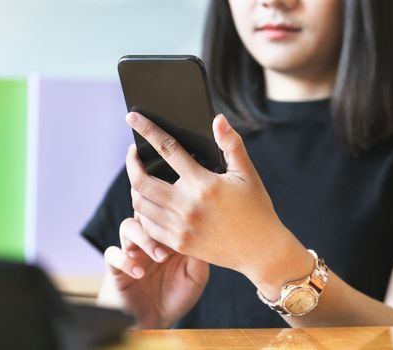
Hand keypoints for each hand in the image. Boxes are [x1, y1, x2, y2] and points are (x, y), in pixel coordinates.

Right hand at [101, 216, 208, 328]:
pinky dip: (124, 260)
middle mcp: (149, 239)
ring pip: (128, 226)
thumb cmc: (177, 296)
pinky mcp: (116, 267)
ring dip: (143, 238)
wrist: (154, 321)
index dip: (175, 213)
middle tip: (173, 237)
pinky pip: (112, 253)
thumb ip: (200, 258)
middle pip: (146, 212)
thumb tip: (204, 237)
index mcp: (168, 237)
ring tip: (159, 257)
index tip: (188, 226)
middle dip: (157, 219)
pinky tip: (139, 273)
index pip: (167, 212)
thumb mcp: (196, 278)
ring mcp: (132, 251)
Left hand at [125, 112, 312, 298]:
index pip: (167, 149)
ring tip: (141, 177)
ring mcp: (180, 226)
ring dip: (135, 187)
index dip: (147, 130)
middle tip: (134, 153)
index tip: (133, 117)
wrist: (261, 250)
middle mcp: (187, 205)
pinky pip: (147, 226)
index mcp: (203, 183)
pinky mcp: (179, 243)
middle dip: (131, 163)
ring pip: (140, 204)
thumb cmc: (256, 208)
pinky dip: (143, 212)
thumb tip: (217, 119)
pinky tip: (149, 203)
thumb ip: (231, 144)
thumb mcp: (247, 173)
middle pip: (141, 180)